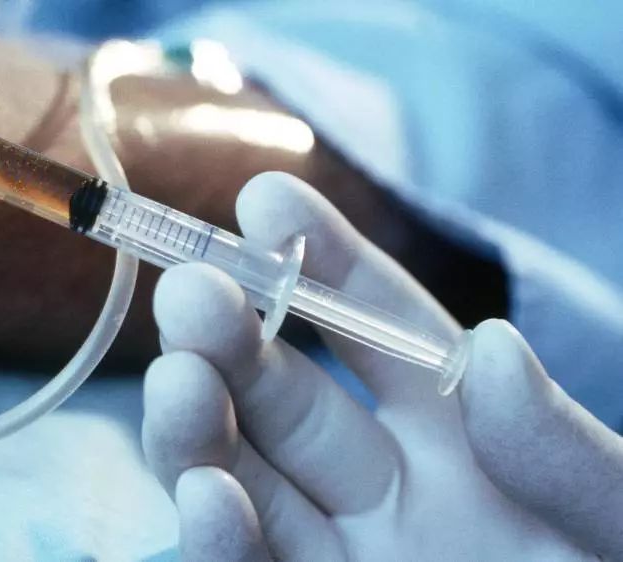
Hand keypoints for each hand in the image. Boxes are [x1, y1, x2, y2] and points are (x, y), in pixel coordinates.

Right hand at [142, 172, 622, 560]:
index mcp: (464, 440)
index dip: (324, 259)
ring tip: (178, 381)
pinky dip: (217, 539)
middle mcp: (387, 491)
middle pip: (285, 395)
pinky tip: (207, 496)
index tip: (267, 199)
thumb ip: (570, 452)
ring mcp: (339, 557)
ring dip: (199, 428)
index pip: (379, 328)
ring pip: (243, 477)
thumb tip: (490, 348)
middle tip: (191, 291)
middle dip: (233, 334)